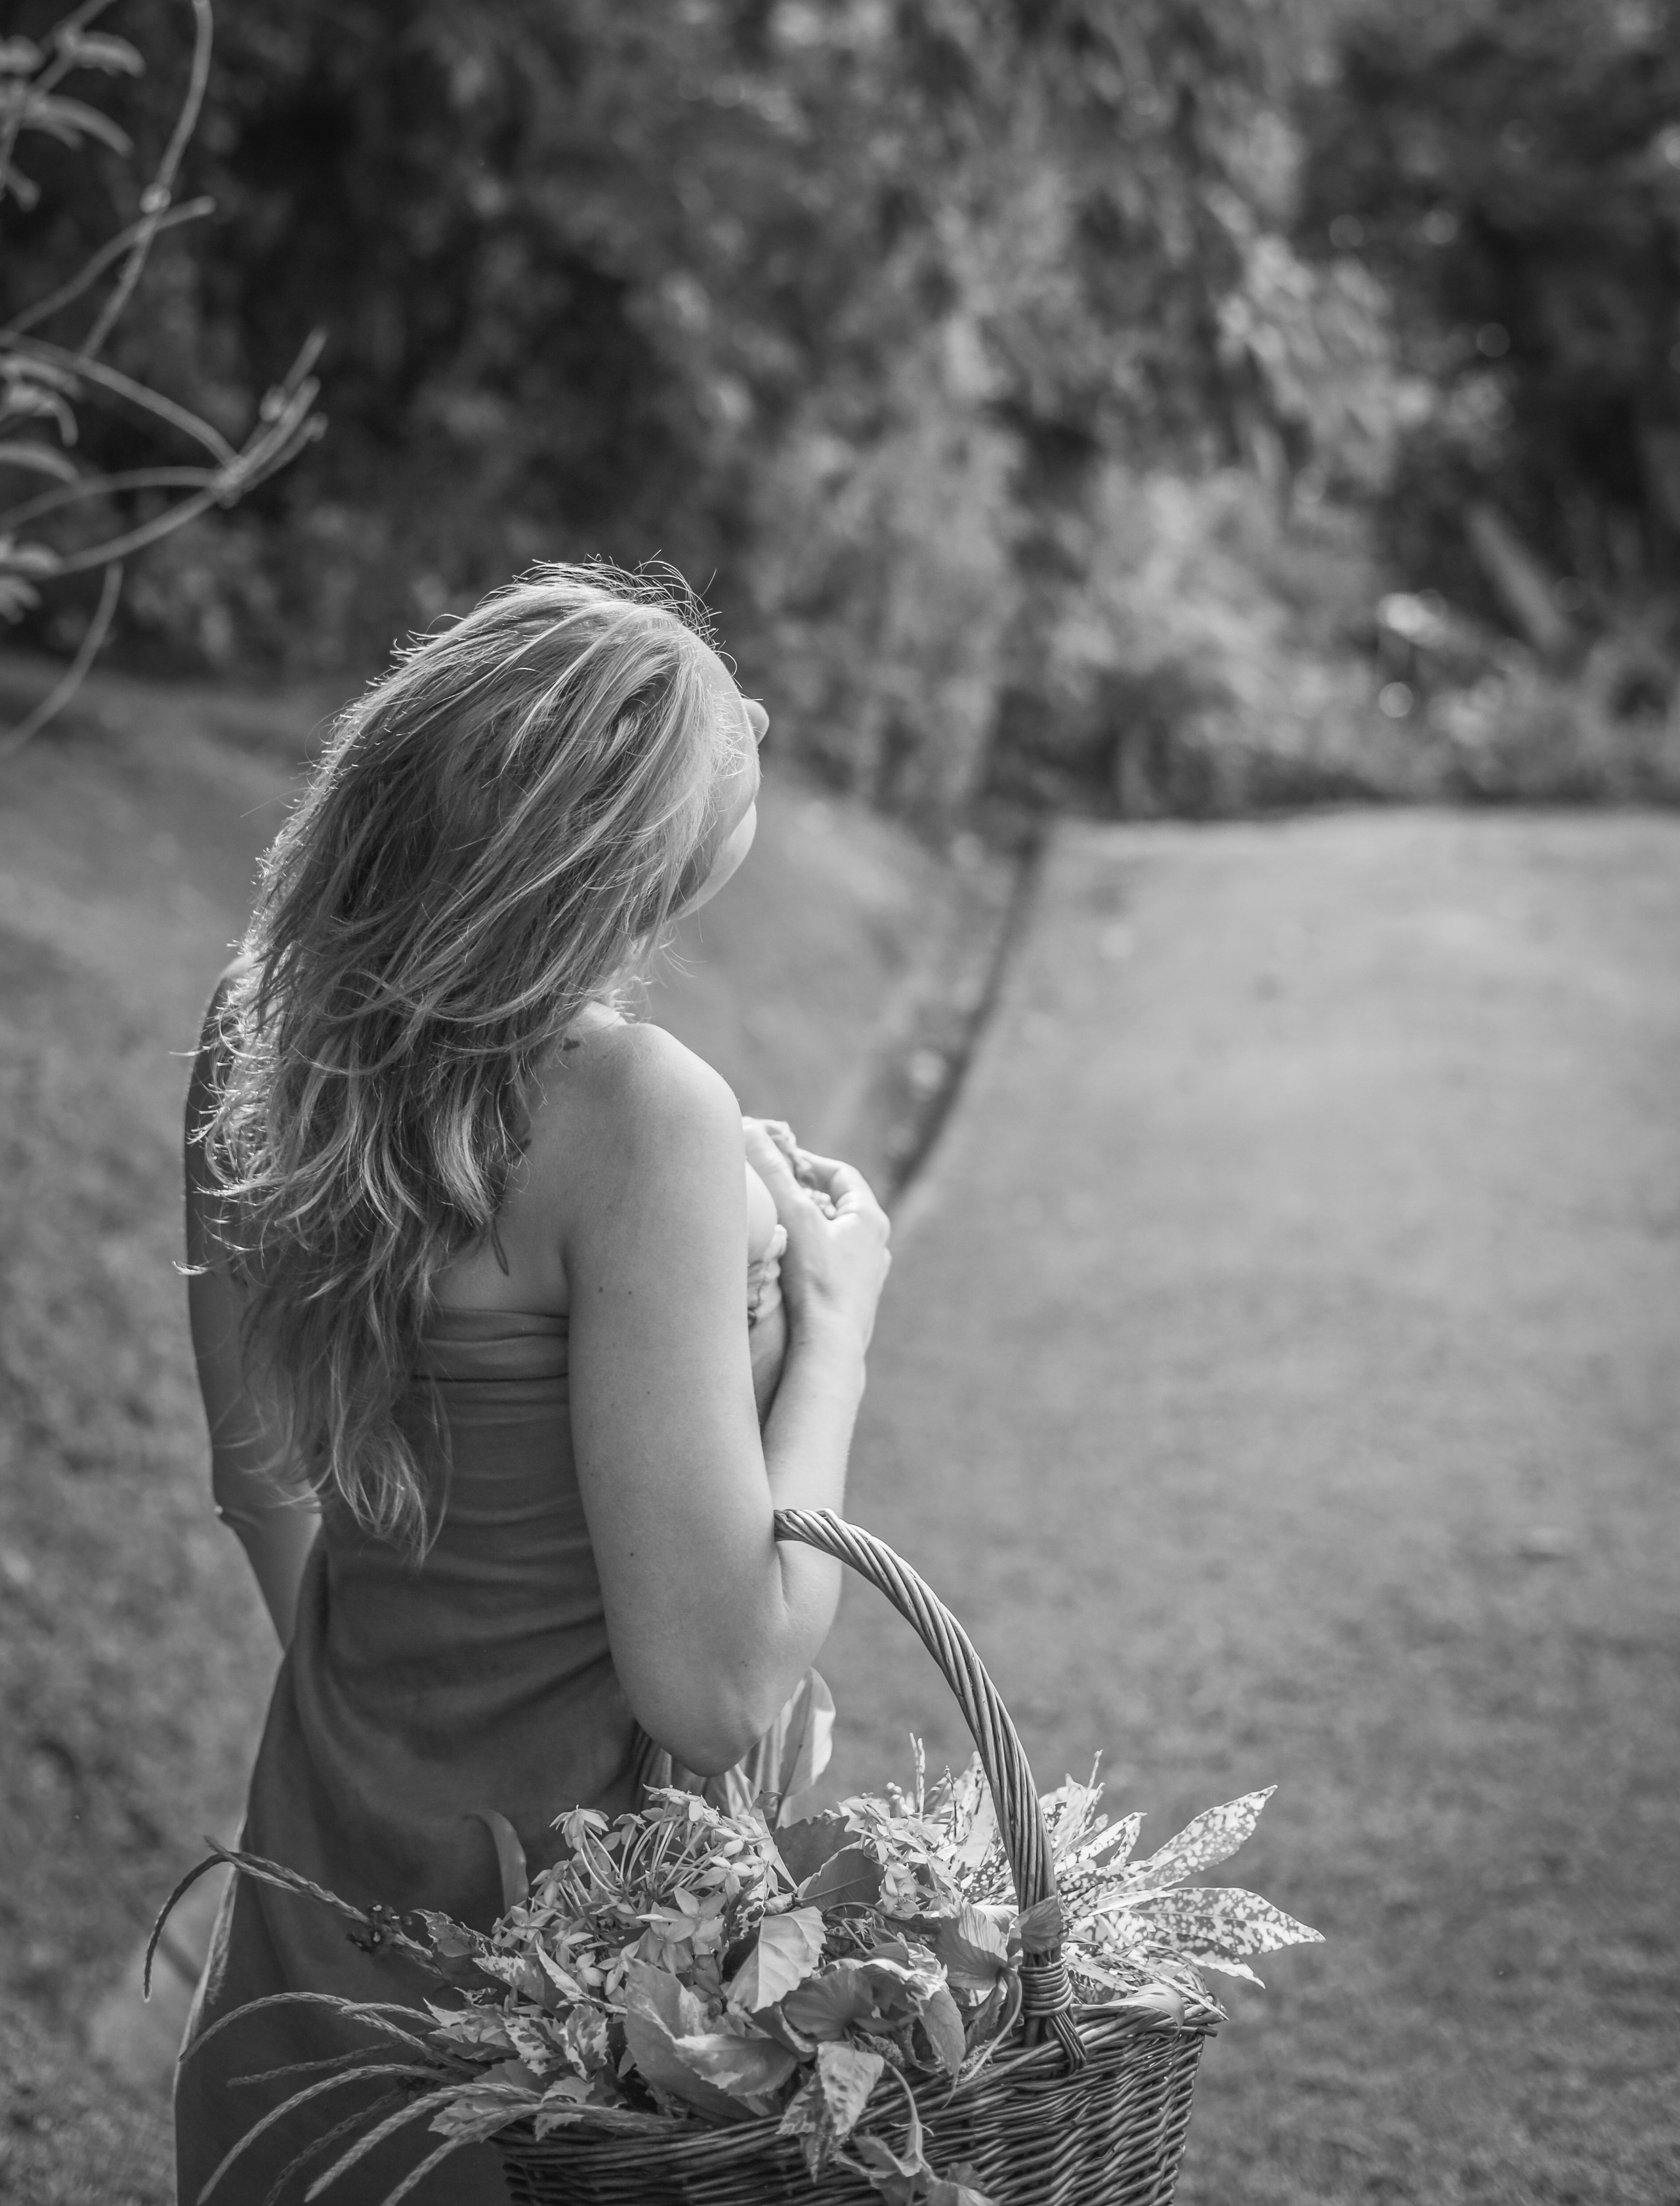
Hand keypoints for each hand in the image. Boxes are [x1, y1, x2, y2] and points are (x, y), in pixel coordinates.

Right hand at [743, 1120, 890, 1353]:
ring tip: (777, 1229)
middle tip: (774, 1193)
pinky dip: (812, 1259)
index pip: (842, 1174)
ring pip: (836, 1240)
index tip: (781, 1161)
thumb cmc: (816, 1282)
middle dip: (805, 1196)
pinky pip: (832, 1268)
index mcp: (870, 1219)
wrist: (829, 1349)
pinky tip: (788, 1269)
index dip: (810, 1162)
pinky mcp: (854, 1303)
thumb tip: (749, 1127)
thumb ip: (771, 1171)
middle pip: (838, 1207)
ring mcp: (868, 1277)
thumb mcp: (792, 1216)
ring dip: (809, 1230)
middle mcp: (876, 1247)